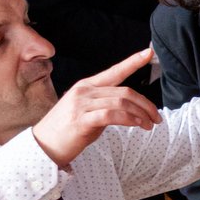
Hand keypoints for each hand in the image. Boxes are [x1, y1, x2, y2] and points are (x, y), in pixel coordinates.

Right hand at [31, 47, 160, 165]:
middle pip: (125, 92)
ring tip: (149, 125)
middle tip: (157, 118)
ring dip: (141, 114)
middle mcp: (84, 91)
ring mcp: (81, 105)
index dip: (133, 62)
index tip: (149, 53)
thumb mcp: (88, 112)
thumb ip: (105, 105)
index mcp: (86, 86)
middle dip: (146, 105)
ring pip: (121, 103)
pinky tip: (137, 125)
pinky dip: (128, 119)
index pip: (114, 71)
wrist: (43, 146)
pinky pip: (111, 115)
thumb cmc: (67, 131)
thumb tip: (129, 109)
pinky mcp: (81, 120)